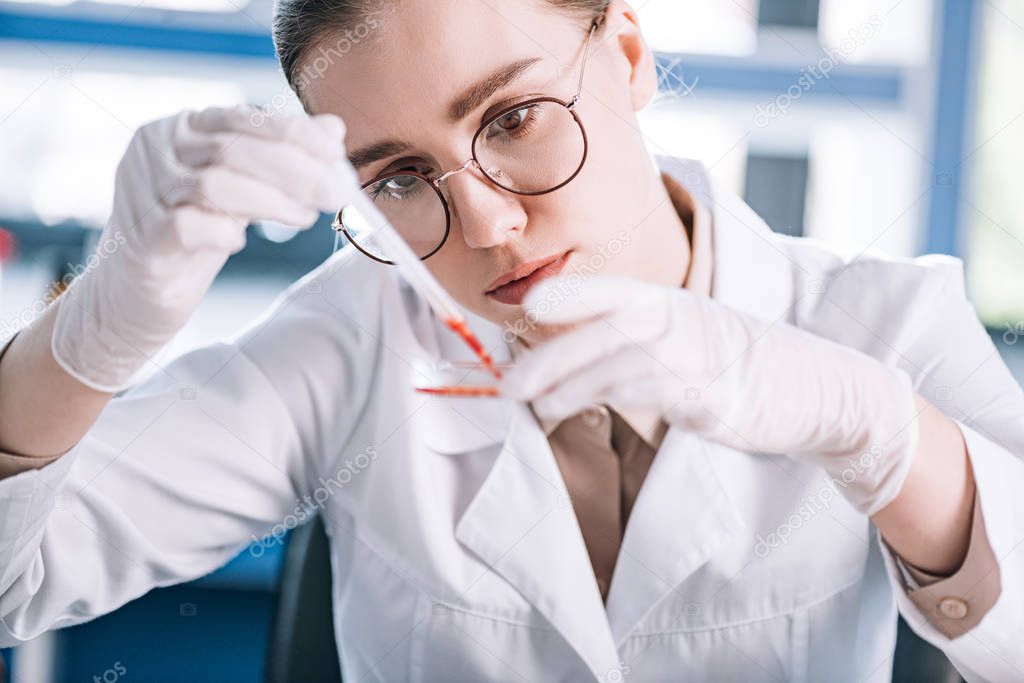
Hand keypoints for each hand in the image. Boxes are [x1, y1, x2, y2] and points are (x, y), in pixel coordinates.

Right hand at [51, 106, 357, 391]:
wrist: (135, 292)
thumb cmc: (195, 234)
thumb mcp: (244, 189)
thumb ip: (282, 157)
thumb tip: (333, 128)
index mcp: (180, 129)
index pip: (242, 117)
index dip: (293, 133)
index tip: (335, 153)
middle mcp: (155, 151)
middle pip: (234, 149)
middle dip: (295, 171)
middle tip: (335, 194)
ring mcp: (142, 192)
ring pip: (215, 184)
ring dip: (272, 201)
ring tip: (304, 218)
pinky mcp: (142, 239)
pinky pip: (189, 227)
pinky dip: (224, 233)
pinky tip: (239, 242)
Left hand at [499, 275, 920, 515]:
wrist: (815, 387)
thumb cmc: (735, 363)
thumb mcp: (685, 337)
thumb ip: (633, 341)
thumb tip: (565, 361)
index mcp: (669, 302)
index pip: (611, 291)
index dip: (570, 296)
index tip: (527, 306)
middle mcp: (678, 320)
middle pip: (603, 329)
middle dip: (551, 355)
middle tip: (507, 383)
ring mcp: (696, 356)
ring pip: (620, 361)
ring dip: (570, 382)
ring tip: (531, 403)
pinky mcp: (711, 395)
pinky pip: (651, 392)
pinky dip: (610, 398)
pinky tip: (578, 410)